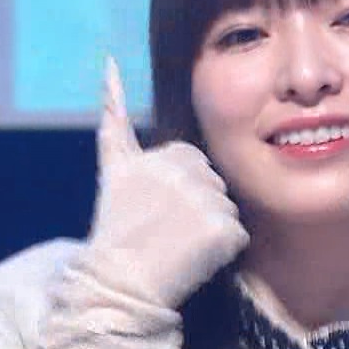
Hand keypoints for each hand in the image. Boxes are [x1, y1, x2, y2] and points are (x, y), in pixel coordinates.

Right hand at [89, 57, 248, 309]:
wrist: (118, 283)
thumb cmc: (117, 228)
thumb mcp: (113, 165)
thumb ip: (114, 115)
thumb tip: (110, 65)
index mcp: (165, 155)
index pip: (194, 162)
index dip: (180, 189)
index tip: (156, 210)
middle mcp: (185, 173)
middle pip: (215, 183)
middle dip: (199, 205)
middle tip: (166, 230)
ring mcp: (205, 201)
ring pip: (228, 208)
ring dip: (211, 227)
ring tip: (178, 245)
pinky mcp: (222, 230)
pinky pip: (238, 236)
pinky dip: (223, 250)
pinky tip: (195, 258)